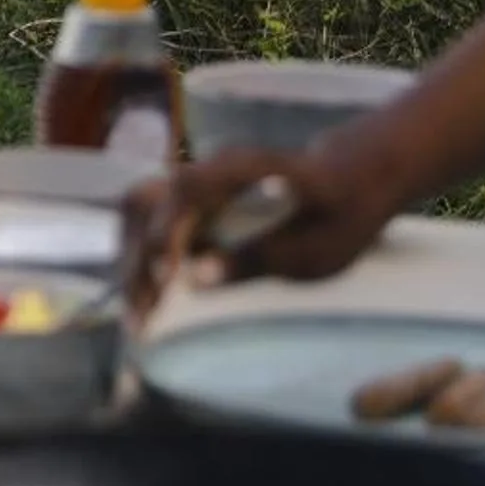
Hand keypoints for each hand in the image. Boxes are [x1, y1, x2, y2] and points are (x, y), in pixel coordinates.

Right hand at [121, 125, 404, 322]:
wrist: (353, 175)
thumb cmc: (342, 213)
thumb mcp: (316, 248)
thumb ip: (255, 259)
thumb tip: (198, 279)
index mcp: (242, 169)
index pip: (185, 191)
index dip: (167, 232)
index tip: (165, 281)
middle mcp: (210, 168)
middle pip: (145, 201)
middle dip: (136, 259)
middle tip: (143, 318)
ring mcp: (199, 180)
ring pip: (139, 210)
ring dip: (131, 260)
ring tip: (140, 316)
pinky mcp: (196, 199)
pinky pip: (151, 221)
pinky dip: (143, 258)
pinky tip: (149, 299)